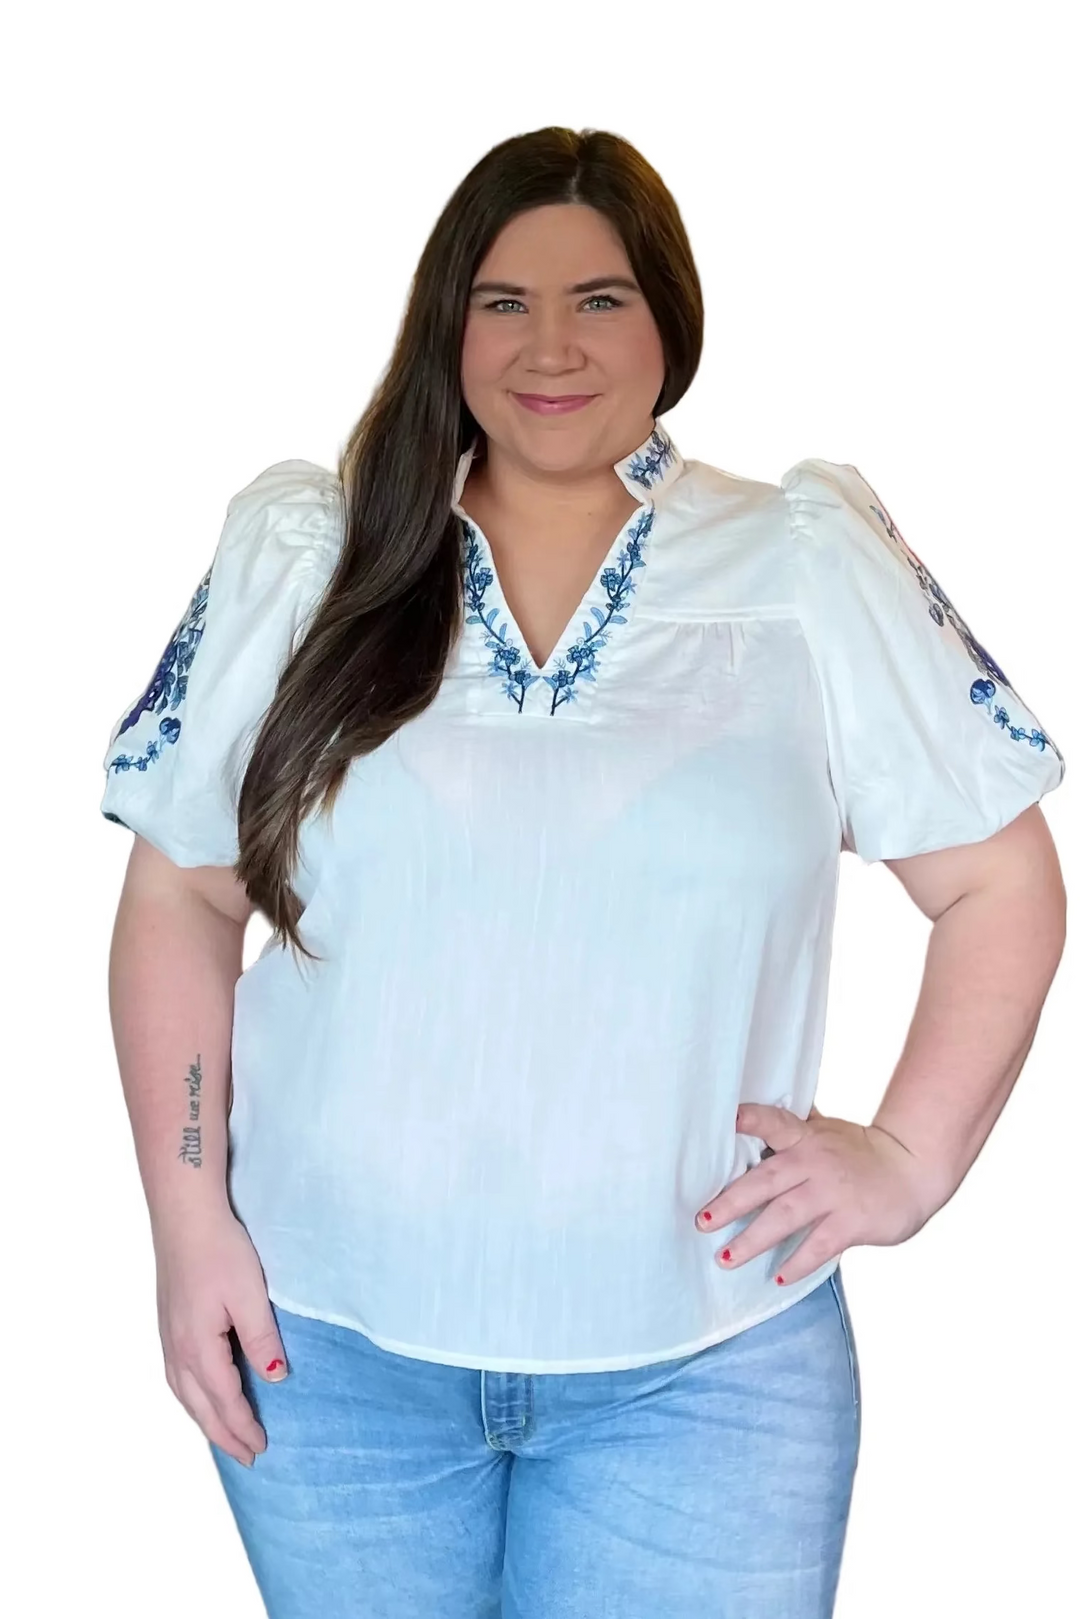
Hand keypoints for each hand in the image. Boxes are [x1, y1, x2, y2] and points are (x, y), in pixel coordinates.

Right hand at [153, 1206, 289, 1466]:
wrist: (185, 1216)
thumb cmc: (220, 1251)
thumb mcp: (250, 1296)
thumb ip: (262, 1341)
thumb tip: (276, 1379)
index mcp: (199, 1349)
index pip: (225, 1402)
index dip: (244, 1428)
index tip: (262, 1449)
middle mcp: (178, 1350)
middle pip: (200, 1407)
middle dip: (224, 1435)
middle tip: (247, 1458)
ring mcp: (168, 1337)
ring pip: (185, 1394)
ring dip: (205, 1419)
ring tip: (224, 1435)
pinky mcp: (168, 1323)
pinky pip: (178, 1377)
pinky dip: (192, 1397)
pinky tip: (200, 1394)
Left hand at [695, 1103, 942, 1286]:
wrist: (913, 1169)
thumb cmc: (860, 1152)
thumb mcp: (826, 1131)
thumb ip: (793, 1129)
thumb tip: (747, 1115)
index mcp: (806, 1137)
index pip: (775, 1122)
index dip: (752, 1120)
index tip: (729, 1120)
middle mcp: (816, 1162)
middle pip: (766, 1180)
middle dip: (731, 1202)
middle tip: (702, 1222)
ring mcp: (833, 1193)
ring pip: (785, 1216)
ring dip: (753, 1240)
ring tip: (726, 1258)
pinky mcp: (852, 1222)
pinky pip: (819, 1246)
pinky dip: (798, 1263)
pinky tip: (778, 1277)